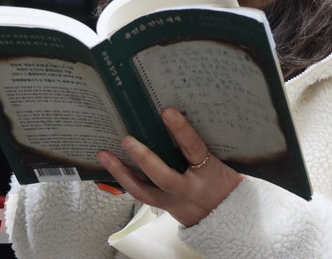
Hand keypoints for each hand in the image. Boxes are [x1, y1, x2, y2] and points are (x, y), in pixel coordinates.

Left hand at [97, 108, 243, 226]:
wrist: (226, 220)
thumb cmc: (226, 184)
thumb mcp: (224, 162)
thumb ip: (209, 144)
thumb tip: (192, 112)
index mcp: (209, 173)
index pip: (194, 149)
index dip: (181, 131)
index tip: (167, 112)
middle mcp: (188, 189)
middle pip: (163, 176)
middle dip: (144, 158)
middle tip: (127, 139)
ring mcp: (173, 201)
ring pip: (144, 191)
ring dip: (122, 172)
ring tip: (105, 155)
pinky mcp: (163, 207)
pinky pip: (141, 195)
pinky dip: (126, 181)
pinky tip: (112, 168)